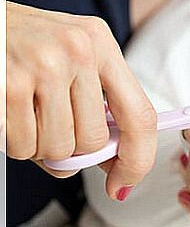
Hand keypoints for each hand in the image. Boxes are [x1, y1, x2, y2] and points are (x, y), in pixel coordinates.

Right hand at [6, 1, 156, 199]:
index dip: (137, 159)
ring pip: (58, 148)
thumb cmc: (25, 44)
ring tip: (27, 112)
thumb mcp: (71, 60)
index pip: (141, 114)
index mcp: (101, 44)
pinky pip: (23, 146)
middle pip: (94, 140)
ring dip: (40, 145)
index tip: (124, 182)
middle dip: (72, 148)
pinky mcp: (10, 84)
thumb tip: (113, 163)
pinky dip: (15, 142)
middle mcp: (79, 50)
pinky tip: (10, 112)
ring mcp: (45, 66)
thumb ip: (96, 108)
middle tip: (50, 124)